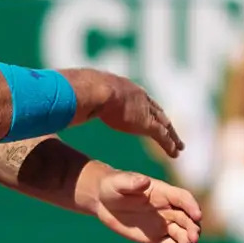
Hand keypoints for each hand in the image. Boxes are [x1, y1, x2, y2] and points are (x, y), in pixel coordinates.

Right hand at [63, 69, 182, 157]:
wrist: (95, 89)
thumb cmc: (85, 90)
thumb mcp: (85, 94)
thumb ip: (81, 99)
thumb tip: (64, 97)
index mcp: (125, 88)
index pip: (140, 101)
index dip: (147, 109)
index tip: (152, 116)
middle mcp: (139, 97)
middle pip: (156, 111)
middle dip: (164, 121)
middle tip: (172, 131)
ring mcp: (144, 110)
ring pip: (163, 124)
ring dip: (172, 135)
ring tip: (179, 147)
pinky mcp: (146, 123)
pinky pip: (162, 136)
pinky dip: (169, 145)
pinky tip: (175, 154)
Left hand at [83, 168, 201, 242]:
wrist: (103, 201)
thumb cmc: (112, 186)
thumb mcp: (119, 183)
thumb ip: (132, 183)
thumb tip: (145, 181)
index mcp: (162, 192)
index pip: (183, 198)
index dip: (192, 206)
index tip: (197, 216)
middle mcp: (167, 209)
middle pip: (186, 218)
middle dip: (192, 228)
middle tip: (193, 239)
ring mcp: (163, 224)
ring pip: (181, 234)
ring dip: (186, 242)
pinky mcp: (156, 237)